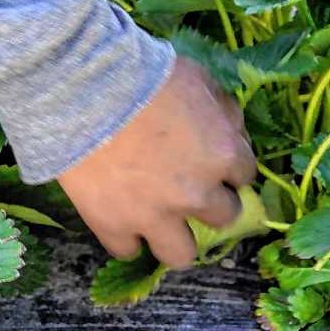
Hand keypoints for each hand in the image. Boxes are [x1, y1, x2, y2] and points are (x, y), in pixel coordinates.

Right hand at [58, 56, 256, 269]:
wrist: (84, 90)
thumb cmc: (144, 76)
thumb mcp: (198, 78)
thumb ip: (223, 109)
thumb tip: (233, 130)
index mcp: (223, 155)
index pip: (244, 175)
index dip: (227, 167)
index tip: (209, 160)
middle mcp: (197, 194)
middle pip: (223, 217)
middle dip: (209, 203)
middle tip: (187, 188)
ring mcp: (155, 216)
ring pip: (181, 255)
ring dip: (176, 239)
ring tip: (161, 226)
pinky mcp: (114, 226)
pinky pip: (127, 250)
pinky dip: (125, 238)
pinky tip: (120, 220)